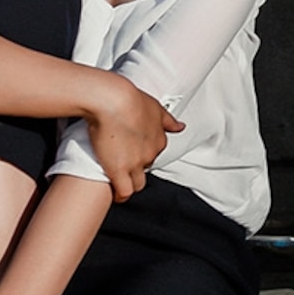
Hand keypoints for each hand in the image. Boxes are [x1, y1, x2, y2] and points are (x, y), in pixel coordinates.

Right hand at [83, 75, 181, 198]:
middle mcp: (150, 153)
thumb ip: (167, 120)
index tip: (133, 153)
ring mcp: (135, 164)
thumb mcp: (155, 107)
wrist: (113, 102)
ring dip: (130, 184)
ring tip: (118, 182)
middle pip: (146, 169)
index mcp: (159, 139)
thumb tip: (180, 126)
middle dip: (136, 169)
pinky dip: (120, 195)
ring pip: (137, 184)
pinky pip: (124, 192)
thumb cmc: (130, 99)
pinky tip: (115, 194)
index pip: (154, 154)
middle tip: (123, 165)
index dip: (142, 154)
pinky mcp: (118, 171)